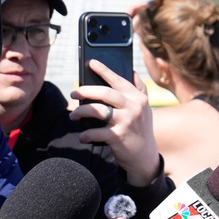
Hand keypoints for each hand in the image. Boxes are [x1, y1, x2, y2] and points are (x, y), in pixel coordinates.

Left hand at [69, 59, 160, 184]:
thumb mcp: (144, 108)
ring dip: (80, 112)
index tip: (91, 63)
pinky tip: (83, 136)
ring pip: (97, 110)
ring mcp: (126, 122)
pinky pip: (94, 132)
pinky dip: (85, 134)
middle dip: (86, 91)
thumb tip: (131, 71)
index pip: (119, 80)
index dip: (104, 70)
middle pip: (105, 93)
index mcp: (138, 98)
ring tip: (73, 115)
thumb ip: (139, 90)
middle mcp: (134, 107)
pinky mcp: (117, 136)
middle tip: (74, 93)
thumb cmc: (140, 129)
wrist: (145, 156)